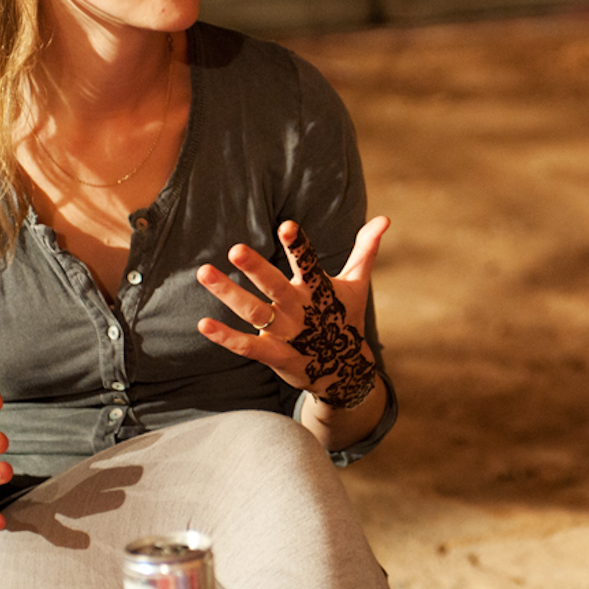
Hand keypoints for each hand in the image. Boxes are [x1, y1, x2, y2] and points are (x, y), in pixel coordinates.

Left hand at [196, 217, 386, 409]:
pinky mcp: (276, 356)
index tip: (286, 226)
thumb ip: (366, 249)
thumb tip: (385, 218)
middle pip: (276, 287)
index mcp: (319, 289)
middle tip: (235, 249)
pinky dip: (226, 337)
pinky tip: (203, 323)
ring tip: (204, 272)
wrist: (344, 370)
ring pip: (255, 312)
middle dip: (256, 268)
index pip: (309, 263)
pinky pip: (248, 347)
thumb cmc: (345, 316)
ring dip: (229, 295)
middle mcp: (301, 310)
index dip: (298, 245)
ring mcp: (288, 335)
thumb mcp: (357, 283)